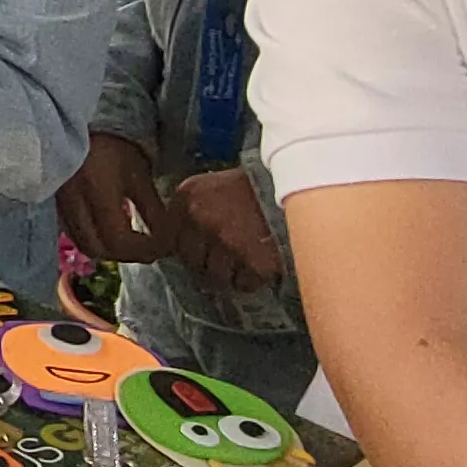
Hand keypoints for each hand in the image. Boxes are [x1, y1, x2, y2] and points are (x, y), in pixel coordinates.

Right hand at [59, 134, 179, 262]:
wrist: (79, 121)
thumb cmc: (115, 144)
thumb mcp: (138, 175)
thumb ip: (152, 210)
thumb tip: (165, 241)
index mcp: (98, 193)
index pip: (119, 240)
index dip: (142, 251)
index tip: (162, 248)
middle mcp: (74, 203)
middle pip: (97, 248)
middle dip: (124, 255)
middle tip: (146, 249)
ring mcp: (60, 205)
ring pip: (82, 243)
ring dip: (107, 249)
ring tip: (128, 241)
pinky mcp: (56, 203)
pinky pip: (73, 232)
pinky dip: (92, 239)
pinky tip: (106, 230)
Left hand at [173, 167, 284, 293]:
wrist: (300, 183)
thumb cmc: (255, 187)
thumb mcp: (212, 187)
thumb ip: (191, 212)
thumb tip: (169, 249)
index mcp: (187, 196)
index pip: (166, 241)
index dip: (185, 250)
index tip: (199, 251)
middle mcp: (201, 216)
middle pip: (190, 262)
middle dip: (208, 265)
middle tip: (230, 255)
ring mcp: (226, 239)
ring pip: (215, 277)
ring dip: (231, 274)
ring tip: (248, 256)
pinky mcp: (252, 259)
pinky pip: (243, 284)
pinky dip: (253, 279)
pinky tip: (262, 261)